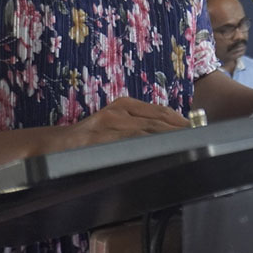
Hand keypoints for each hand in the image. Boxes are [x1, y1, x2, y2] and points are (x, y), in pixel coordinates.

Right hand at [65, 97, 188, 149]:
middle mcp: (118, 111)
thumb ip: (136, 125)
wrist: (54, 145)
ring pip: (147, 130)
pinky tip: (162, 148)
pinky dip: (148, 144)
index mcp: (123, 104)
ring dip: (169, 137)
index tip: (196, 127)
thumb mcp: (113, 123)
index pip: (159, 110)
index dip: (180, 119)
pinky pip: (131, 141)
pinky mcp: (101, 138)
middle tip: (198, 136)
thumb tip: (166, 133)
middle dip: (180, 128)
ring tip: (187, 142)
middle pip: (158, 119)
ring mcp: (110, 124)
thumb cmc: (87, 138)